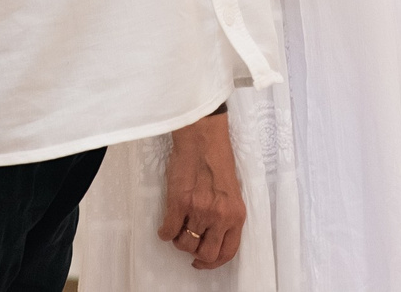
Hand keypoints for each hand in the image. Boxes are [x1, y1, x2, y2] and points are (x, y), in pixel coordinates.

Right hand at [158, 111, 244, 269]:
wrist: (203, 138)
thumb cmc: (217, 161)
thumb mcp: (231, 193)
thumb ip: (226, 216)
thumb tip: (211, 237)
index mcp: (236, 215)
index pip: (228, 252)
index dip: (213, 262)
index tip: (202, 261)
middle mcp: (219, 216)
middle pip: (205, 253)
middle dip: (194, 252)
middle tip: (189, 241)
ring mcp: (199, 211)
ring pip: (184, 244)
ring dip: (179, 240)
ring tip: (178, 226)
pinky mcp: (179, 203)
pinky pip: (168, 232)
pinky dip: (164, 232)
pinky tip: (166, 225)